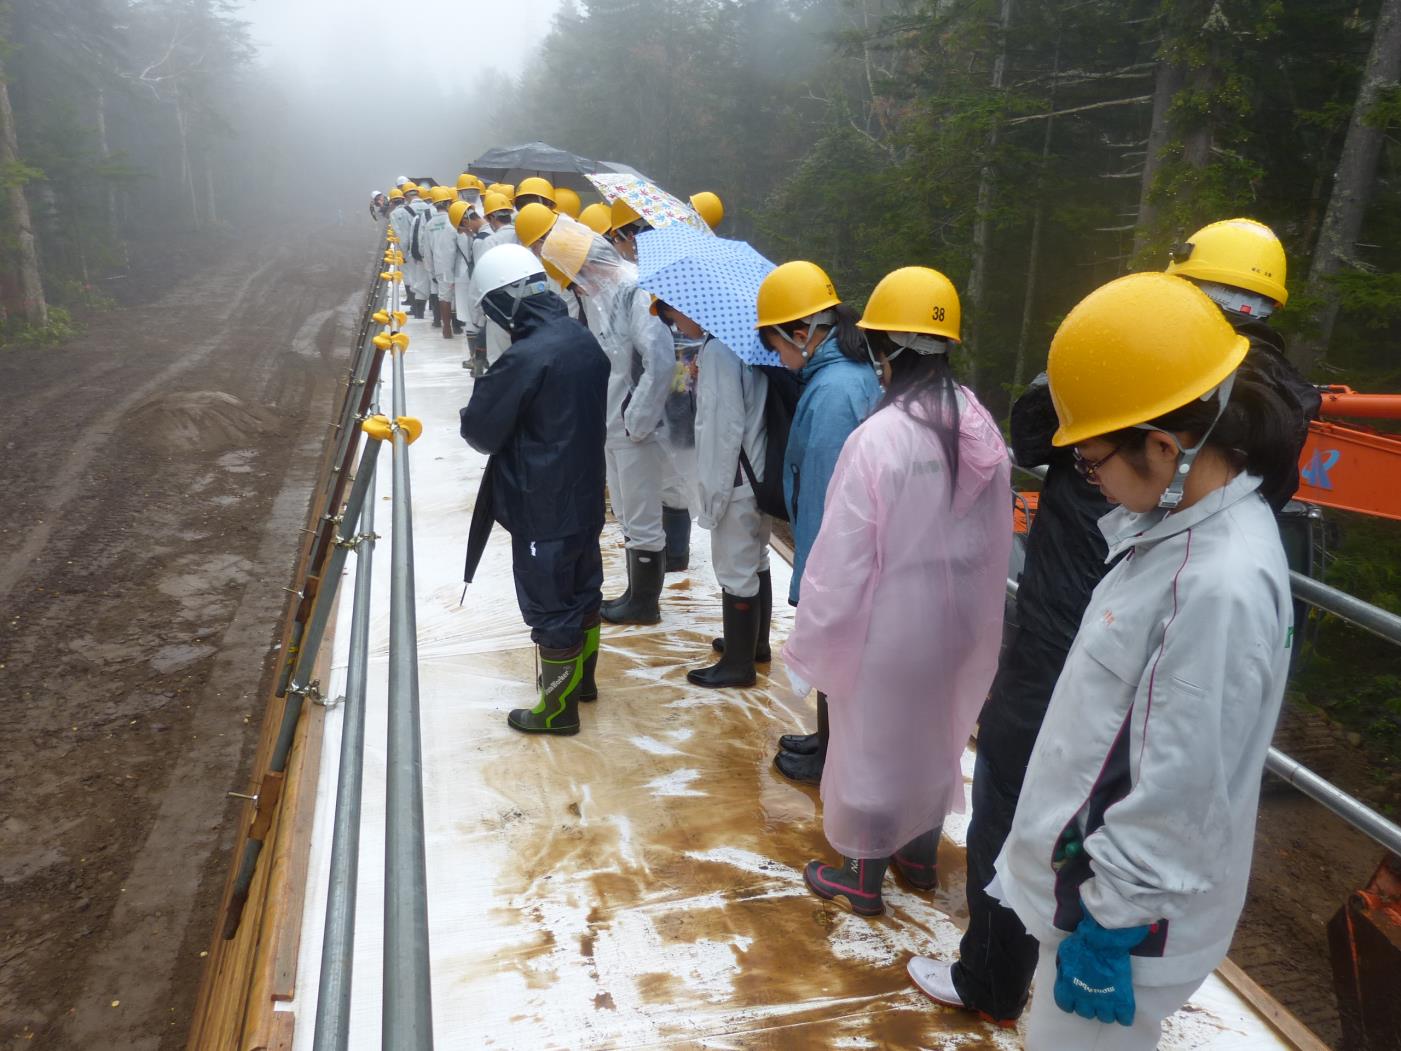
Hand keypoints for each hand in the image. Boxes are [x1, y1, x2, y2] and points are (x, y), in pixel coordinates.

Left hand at [1053, 908, 1148, 1026]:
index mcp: (1068, 989)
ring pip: (1104, 1018)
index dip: (1070, 1001)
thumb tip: (1065, 977)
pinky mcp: (1122, 999)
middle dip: (1088, 1004)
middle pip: (1085, 1013)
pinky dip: (1124, 1015)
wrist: (1102, 939)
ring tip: (1109, 1000)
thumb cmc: (1081, 942)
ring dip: (1106, 1010)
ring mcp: (1105, 1001)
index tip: (1075, 994)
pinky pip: (1124, 1018)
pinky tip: (1123, 1007)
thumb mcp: (1062, 954)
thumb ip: (1063, 969)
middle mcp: (1084, 999)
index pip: (1065, 1006)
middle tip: (1093, 993)